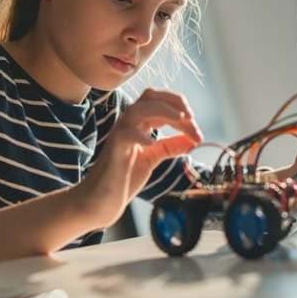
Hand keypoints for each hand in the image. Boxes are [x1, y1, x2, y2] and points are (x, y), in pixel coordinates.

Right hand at [77, 89, 202, 228]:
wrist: (100, 201)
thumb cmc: (123, 179)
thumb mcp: (152, 158)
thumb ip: (170, 147)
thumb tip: (192, 139)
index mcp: (138, 124)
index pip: (160, 101)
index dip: (180, 107)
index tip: (196, 126)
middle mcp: (128, 124)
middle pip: (150, 96)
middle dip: (174, 102)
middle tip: (192, 118)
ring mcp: (119, 135)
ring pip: (138, 109)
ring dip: (164, 110)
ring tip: (182, 120)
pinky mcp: (114, 151)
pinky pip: (125, 135)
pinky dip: (141, 135)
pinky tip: (153, 144)